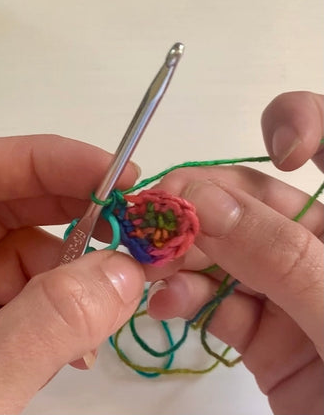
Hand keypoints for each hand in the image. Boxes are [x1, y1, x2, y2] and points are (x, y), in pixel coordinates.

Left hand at [0, 135, 143, 412]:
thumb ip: (42, 328)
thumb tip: (125, 271)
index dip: (40, 160)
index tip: (109, 173)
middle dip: (67, 208)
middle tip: (128, 220)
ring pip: (17, 254)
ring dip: (71, 267)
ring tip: (112, 294)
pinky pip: (22, 300)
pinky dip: (60, 309)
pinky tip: (80, 341)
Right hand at [146, 91, 323, 413]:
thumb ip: (280, 257)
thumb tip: (203, 202)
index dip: (304, 126)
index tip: (278, 151)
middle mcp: (315, 249)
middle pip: (250, 202)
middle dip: (201, 205)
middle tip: (154, 216)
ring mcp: (281, 288)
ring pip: (220, 251)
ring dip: (179, 255)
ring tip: (147, 268)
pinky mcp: (254, 328)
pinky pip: (212, 300)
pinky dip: (183, 299)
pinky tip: (165, 305)